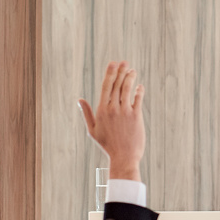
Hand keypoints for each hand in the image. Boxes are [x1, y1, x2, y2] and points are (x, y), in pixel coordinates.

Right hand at [80, 61, 145, 181]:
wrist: (124, 157)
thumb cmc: (108, 145)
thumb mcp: (93, 130)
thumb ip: (87, 113)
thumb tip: (80, 100)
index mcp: (101, 110)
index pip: (106, 87)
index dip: (110, 73)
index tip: (113, 64)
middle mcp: (113, 109)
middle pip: (117, 85)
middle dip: (121, 71)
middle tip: (124, 62)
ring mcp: (125, 112)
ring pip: (127, 89)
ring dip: (130, 78)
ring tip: (133, 71)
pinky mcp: (136, 116)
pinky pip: (138, 99)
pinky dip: (139, 91)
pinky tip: (140, 86)